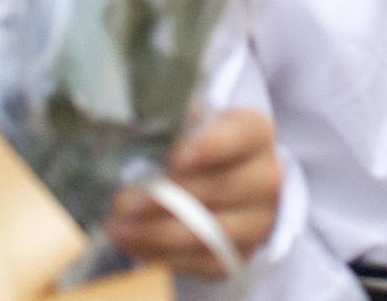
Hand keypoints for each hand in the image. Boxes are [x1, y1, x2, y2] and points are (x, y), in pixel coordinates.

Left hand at [104, 108, 280, 277]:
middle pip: (220, 188)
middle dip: (167, 197)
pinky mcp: (243, 253)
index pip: (241, 134)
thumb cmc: (201, 147)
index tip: (176, 158)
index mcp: (256, 133)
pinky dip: (165, 256)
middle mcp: (267, 176)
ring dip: (158, 232)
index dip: (212, 146)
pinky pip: (204, 261)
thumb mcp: (193, 125)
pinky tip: (135, 245)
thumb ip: (178, 129)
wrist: (232, 184)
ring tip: (119, 229)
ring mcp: (260, 219)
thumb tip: (144, 140)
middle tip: (122, 202)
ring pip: (211, 230)